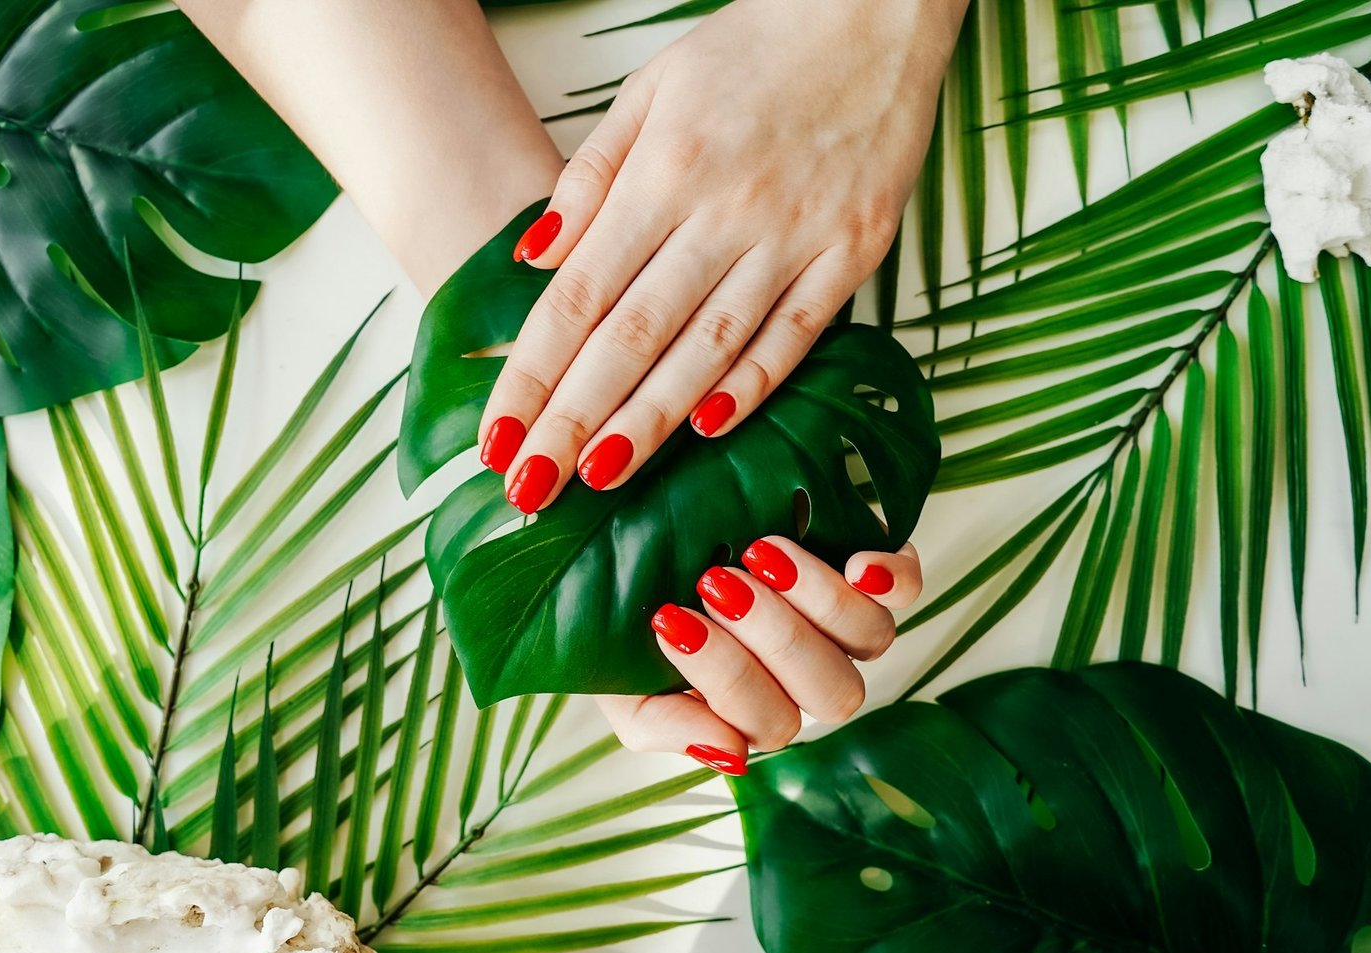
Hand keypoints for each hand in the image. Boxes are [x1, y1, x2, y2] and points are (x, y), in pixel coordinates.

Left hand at [479, 0, 965, 512]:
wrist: (872, 12)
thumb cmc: (751, 53)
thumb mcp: (649, 92)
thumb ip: (588, 181)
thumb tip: (532, 261)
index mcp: (664, 172)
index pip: (578, 296)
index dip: (532, 373)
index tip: (498, 435)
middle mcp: (723, 211)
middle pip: (632, 336)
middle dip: (573, 419)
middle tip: (530, 487)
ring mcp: (794, 235)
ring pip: (709, 348)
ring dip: (650, 420)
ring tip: (599, 478)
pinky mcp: (854, 251)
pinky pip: (797, 333)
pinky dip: (752, 383)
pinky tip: (708, 432)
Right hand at [594, 537, 922, 772]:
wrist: (638, 533)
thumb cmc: (624, 616)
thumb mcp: (623, 678)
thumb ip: (662, 725)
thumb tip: (731, 755)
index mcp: (754, 710)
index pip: (768, 723)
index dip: (723, 676)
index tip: (668, 618)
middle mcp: (809, 675)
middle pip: (831, 691)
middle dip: (774, 638)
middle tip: (715, 582)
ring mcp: (845, 624)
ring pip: (870, 640)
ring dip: (820, 602)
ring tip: (760, 552)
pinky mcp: (871, 568)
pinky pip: (906, 587)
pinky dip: (890, 577)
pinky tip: (856, 562)